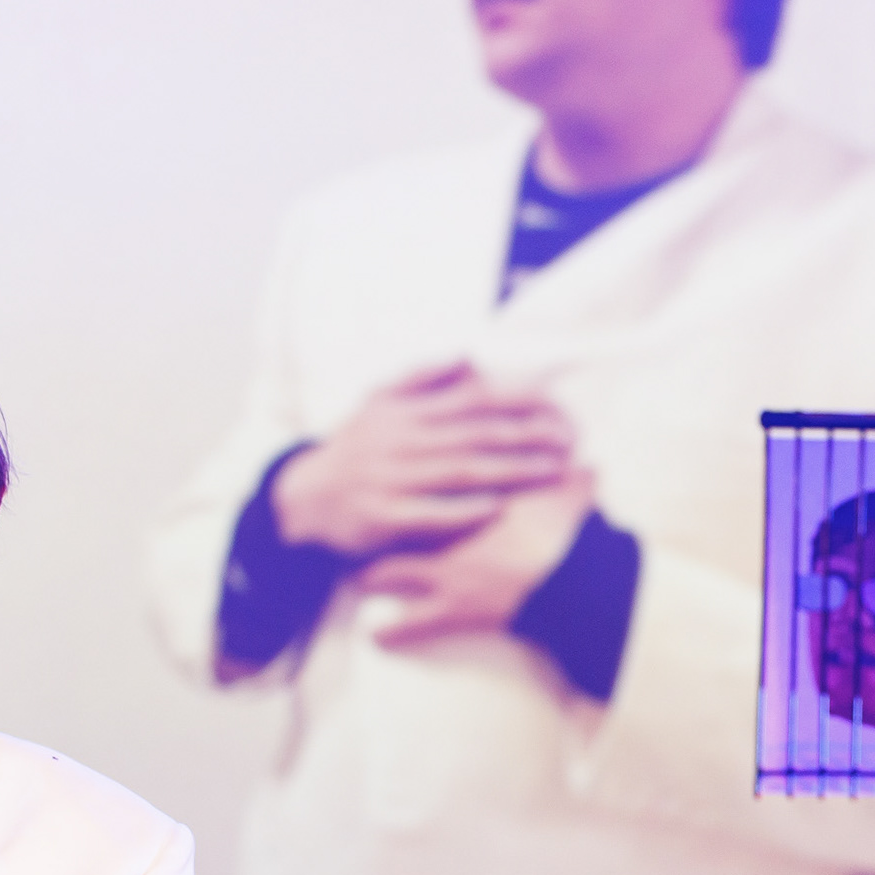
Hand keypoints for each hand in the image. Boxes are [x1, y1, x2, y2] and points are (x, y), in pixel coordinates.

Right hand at [269, 363, 574, 558]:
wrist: (305, 498)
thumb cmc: (355, 447)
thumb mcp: (378, 401)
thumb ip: (422, 378)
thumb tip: (468, 357)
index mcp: (406, 411)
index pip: (472, 397)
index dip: (518, 399)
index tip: (557, 404)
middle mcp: (401, 440)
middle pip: (475, 434)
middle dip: (526, 434)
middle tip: (569, 438)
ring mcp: (392, 479)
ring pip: (461, 471)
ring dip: (510, 470)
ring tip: (550, 470)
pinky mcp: (383, 517)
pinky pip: (430, 514)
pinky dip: (463, 510)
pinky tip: (497, 508)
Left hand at [354, 472, 595, 645]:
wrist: (575, 573)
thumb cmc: (574, 531)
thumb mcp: (576, 494)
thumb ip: (575, 478)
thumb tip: (593, 466)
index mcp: (475, 500)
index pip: (429, 486)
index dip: (407, 485)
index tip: (388, 485)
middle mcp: (450, 532)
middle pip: (395, 525)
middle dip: (375, 528)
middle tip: (358, 527)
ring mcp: (447, 572)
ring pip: (388, 573)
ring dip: (373, 578)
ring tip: (359, 581)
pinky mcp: (454, 611)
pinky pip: (411, 625)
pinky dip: (393, 633)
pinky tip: (376, 638)